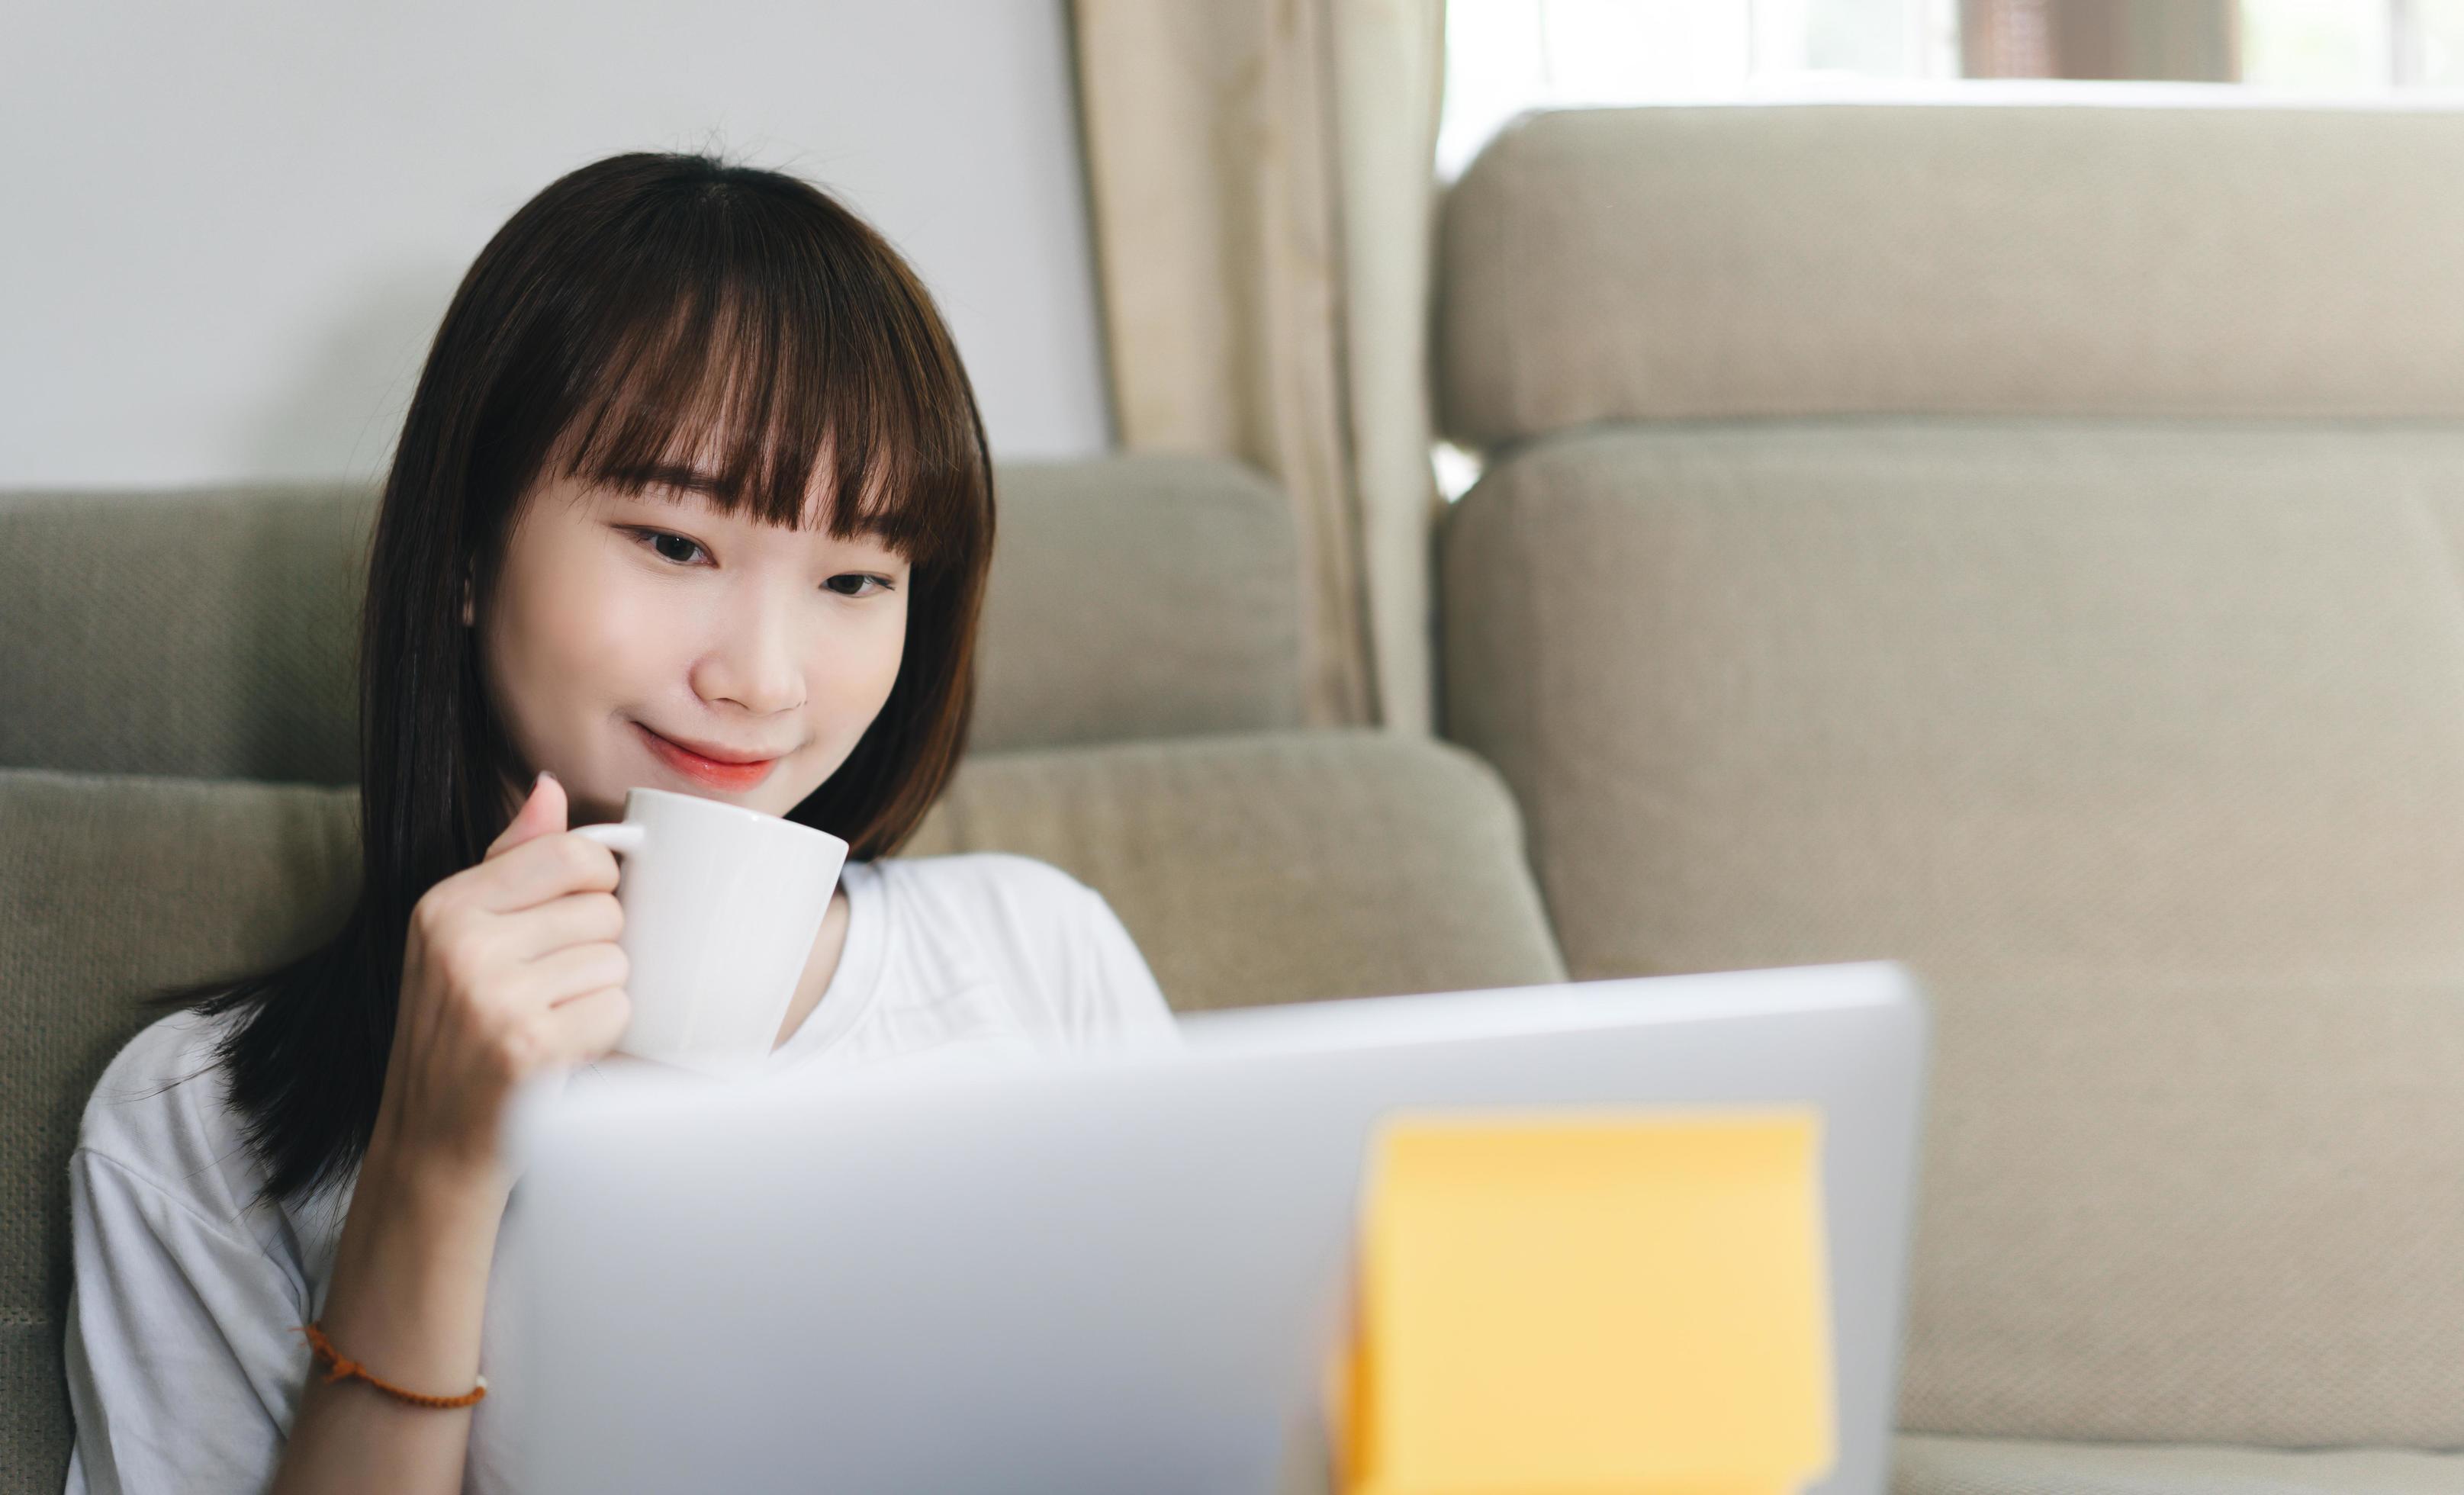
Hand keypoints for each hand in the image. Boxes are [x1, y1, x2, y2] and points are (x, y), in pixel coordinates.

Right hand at [370, 771, 633, 1189]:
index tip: (574, 917)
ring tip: (551, 1019)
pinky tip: (560, 1051)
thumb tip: (549, 789)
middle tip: (551, 988)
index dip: (596, 884)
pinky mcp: (528, 1046)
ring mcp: (493, 995)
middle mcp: (461, 943)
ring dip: (600, 995)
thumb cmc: (459, 1034)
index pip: (571, 853)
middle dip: (597, 950)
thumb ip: (511, 862)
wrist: (431, 1143)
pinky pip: (617, 1010)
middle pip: (605, 908)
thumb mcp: (460, 939)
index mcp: (444, 904)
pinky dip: (601, 1036)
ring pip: (616, 960)